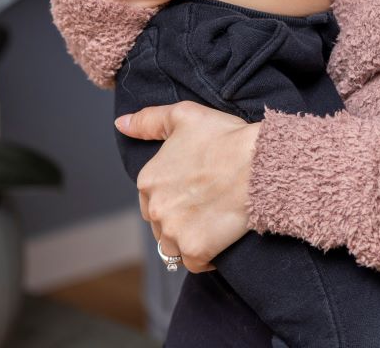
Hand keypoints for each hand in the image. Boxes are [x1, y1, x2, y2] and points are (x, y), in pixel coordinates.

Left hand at [115, 102, 259, 271]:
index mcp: (148, 179)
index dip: (175, 189)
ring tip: (212, 219)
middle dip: (179, 214)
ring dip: (187, 237)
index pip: (151, 195)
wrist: (258, 163)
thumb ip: (148, 120)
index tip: (197, 182)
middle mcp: (155, 209)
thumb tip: (121, 123)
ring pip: (172, 245)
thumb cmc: (226, 137)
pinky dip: (206, 255)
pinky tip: (221, 236)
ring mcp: (174, 234)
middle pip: (160, 222)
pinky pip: (194, 263)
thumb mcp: (184, 115)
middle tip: (207, 199)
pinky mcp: (196, 252)